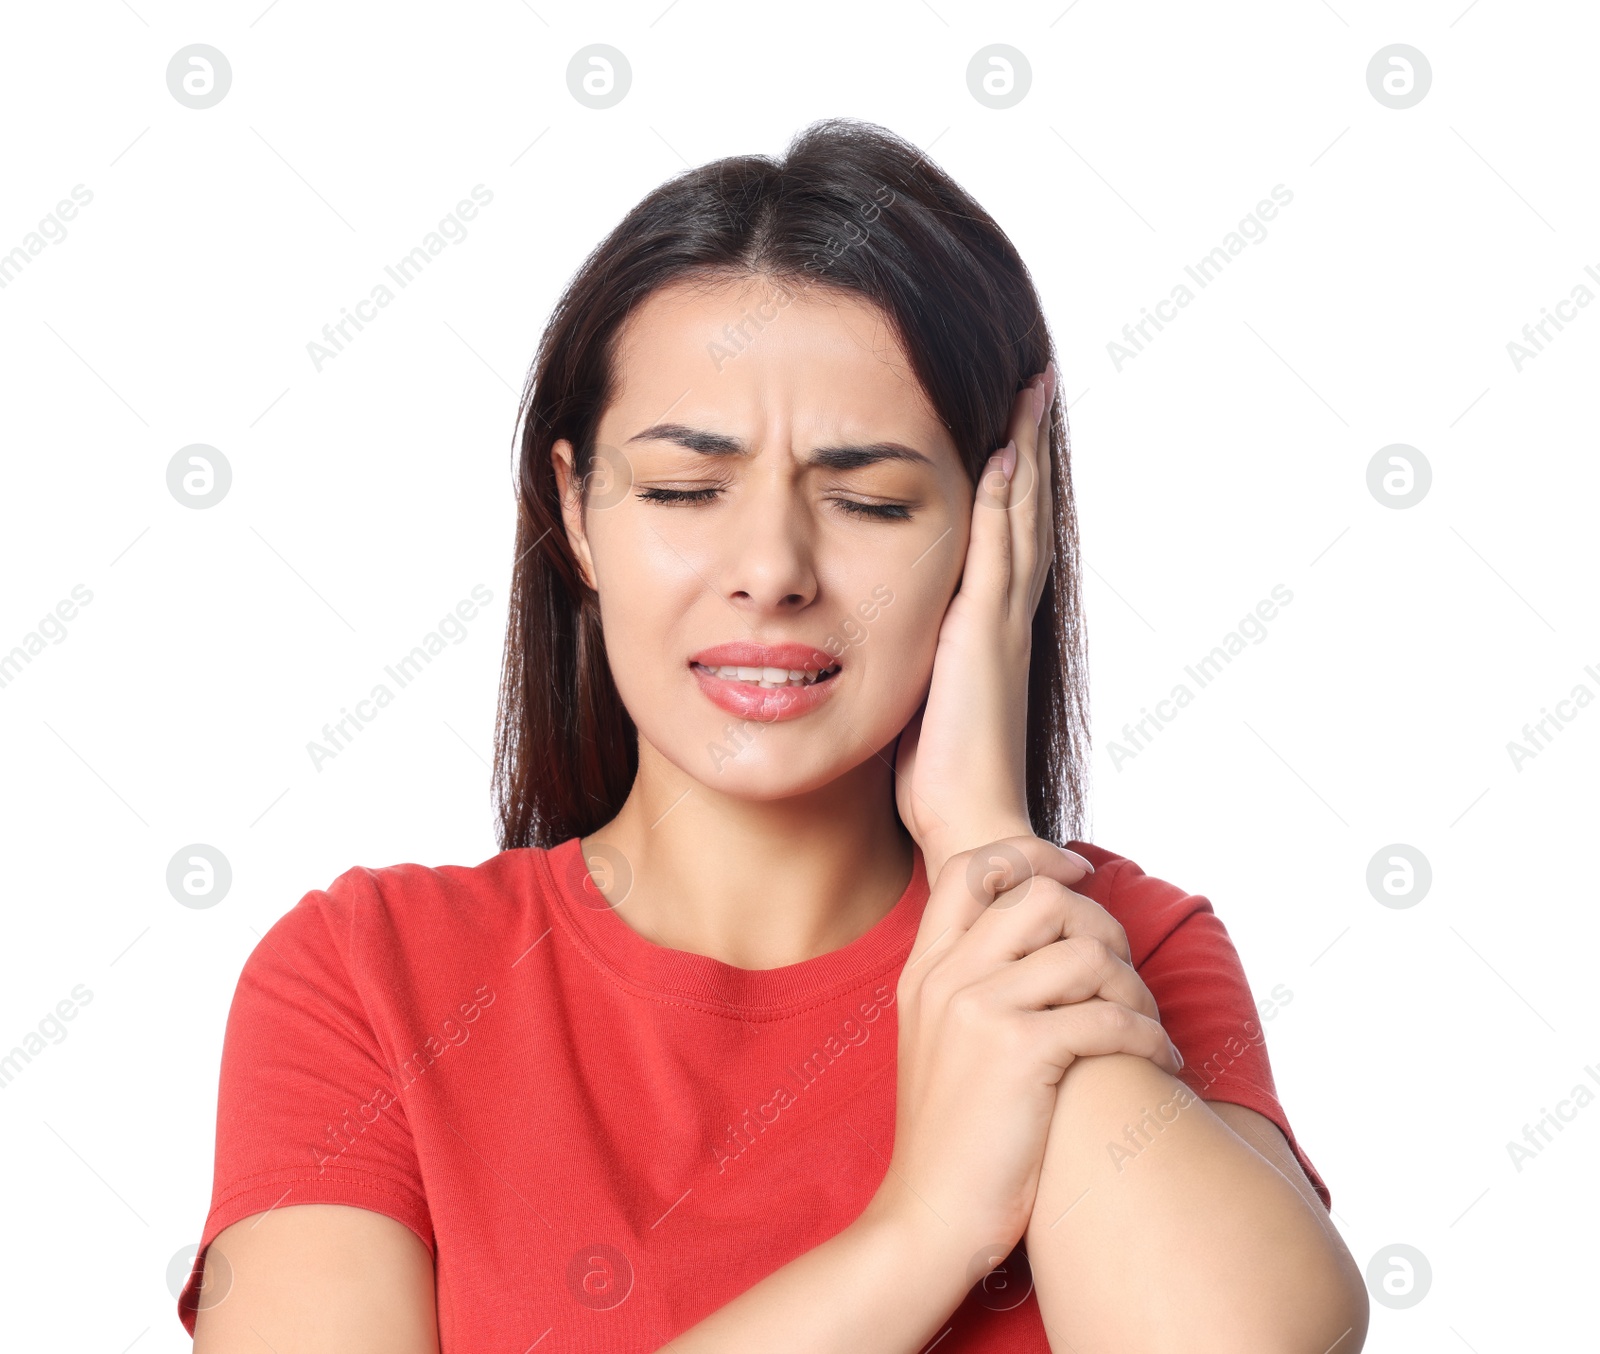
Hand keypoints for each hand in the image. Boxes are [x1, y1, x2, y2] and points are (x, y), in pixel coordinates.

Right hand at [865, 835, 1183, 1276]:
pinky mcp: (1017, 1053)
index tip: (1077, 872)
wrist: (926, 1219)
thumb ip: (969, 985)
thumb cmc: (950, 1140)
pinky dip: (1149, 1035)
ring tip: (1144, 1023)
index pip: (969, 868)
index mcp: (923, 970)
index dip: (1031, 855)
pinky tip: (1158, 1060)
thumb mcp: (936, 1042)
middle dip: (1099, 923)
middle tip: (1122, 969)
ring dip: (1134, 986)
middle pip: (1040, 896)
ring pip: (1085, 951)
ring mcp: (977, 1011)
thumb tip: (1041, 942)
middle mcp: (945, 978)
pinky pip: (1109, 1015)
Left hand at [894, 364, 1057, 886]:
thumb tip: (868, 639)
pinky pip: (997, 548)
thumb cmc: (938, 778)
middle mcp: (1003, 613)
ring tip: (1029, 392)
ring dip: (1023, 451)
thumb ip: (908, 659)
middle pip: (1023, 510)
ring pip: (1018, 515)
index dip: (1010, 485)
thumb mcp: (919, 697)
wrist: (970, 822)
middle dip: (1026, 447)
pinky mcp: (984, 632)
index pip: (1003, 538)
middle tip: (1033, 387)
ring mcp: (999, 619)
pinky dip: (1003, 499)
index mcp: (987, 627)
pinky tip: (999, 451)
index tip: (1005, 432)